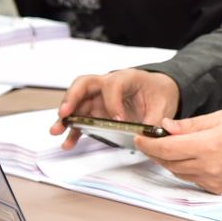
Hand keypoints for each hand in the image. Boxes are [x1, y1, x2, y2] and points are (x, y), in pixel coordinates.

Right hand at [52, 68, 179, 148]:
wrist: (159, 90)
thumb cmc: (159, 92)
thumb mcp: (164, 105)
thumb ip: (154, 121)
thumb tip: (146, 138)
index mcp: (128, 78)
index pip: (113, 85)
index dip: (113, 102)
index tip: (118, 119)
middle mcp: (109, 84)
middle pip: (84, 84)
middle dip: (72, 98)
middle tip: (65, 113)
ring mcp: (100, 96)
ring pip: (77, 102)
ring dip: (66, 117)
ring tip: (57, 131)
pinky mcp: (96, 109)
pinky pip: (81, 117)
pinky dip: (73, 130)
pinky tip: (68, 142)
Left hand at [136, 110, 221, 194]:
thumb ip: (192, 124)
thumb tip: (167, 127)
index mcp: (209, 146)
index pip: (167, 148)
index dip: (148, 143)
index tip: (140, 137)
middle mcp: (209, 168)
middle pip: (168, 162)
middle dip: (154, 151)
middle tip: (148, 140)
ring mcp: (213, 181)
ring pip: (177, 172)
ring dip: (167, 160)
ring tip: (166, 147)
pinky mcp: (217, 188)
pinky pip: (191, 179)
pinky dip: (183, 168)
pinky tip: (185, 158)